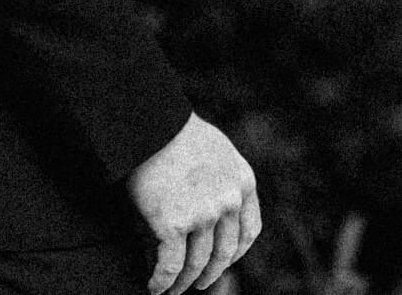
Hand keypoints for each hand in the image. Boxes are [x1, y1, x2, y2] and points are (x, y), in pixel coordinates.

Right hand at [127, 114, 260, 294]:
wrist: (152, 124)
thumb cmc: (177, 132)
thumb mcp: (219, 151)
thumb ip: (224, 178)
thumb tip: (215, 203)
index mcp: (243, 183)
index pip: (249, 231)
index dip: (236, 253)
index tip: (224, 263)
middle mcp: (229, 202)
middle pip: (224, 253)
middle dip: (211, 273)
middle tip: (201, 284)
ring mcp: (203, 215)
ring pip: (196, 264)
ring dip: (184, 282)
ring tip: (173, 290)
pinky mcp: (174, 226)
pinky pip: (170, 266)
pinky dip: (162, 282)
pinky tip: (154, 287)